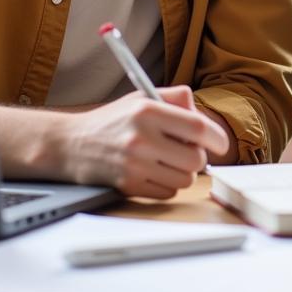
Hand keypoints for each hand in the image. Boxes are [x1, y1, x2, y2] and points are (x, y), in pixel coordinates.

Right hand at [62, 87, 229, 198]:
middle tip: (186, 151)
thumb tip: (202, 115)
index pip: (197, 127)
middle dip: (197, 157)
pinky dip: (167, 185)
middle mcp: (141, 138)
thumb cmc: (113, 120)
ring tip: (167, 161)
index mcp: (148, 111)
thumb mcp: (142, 98)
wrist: (70, 144)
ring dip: (183, 172)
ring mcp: (134, 164)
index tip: (221, 143)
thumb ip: (175, 99)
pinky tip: (153, 172)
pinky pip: (168, 193)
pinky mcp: (128, 186)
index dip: (217, 137)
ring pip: (185, 179)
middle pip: (195, 158)